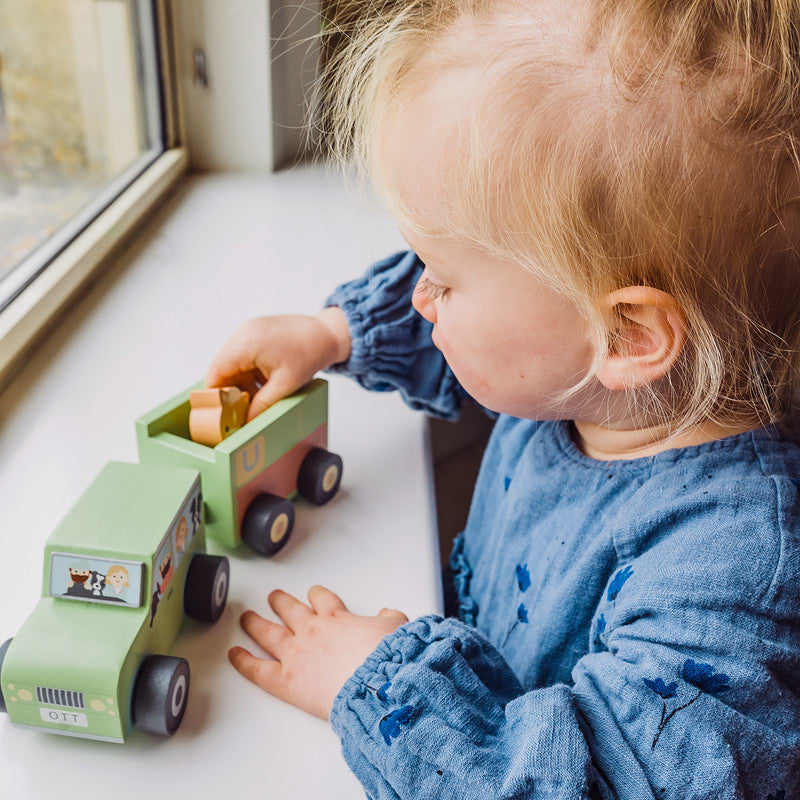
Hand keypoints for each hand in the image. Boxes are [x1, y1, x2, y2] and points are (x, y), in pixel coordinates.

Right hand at [206, 307, 350, 419]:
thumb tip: (246, 421)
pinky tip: (265, 382)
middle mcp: (243, 333)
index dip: (215, 394)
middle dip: (230, 389)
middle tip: (241, 407)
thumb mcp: (285, 385)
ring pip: (232, 362)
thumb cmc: (309, 353)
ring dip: (241, 380)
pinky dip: (249, 370)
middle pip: (222, 367)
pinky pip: (243, 354)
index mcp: (246, 344)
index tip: (220, 411)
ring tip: (260, 395)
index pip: (216, 372)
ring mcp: (248, 329)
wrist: (326, 333)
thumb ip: (262, 405)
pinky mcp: (256, 330)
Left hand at [228, 586, 408, 718]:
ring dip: (255, 624)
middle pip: (290, 610)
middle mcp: (312, 630)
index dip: (316, 596)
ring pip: (269, 632)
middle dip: (280, 603)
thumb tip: (387, 614)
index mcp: (337, 617)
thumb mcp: (395, 629)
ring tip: (246, 618)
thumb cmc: (386, 657)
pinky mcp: (285, 680)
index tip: (312, 595)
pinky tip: (233, 654)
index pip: (322, 599)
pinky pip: (257, 668)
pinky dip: (243, 661)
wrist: (374, 682)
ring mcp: (295, 653)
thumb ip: (389, 619)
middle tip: (273, 598)